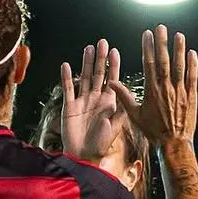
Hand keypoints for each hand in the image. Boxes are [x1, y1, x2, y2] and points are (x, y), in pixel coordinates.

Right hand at [59, 40, 126, 159]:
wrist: (84, 156)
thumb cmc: (101, 144)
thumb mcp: (116, 127)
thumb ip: (121, 111)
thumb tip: (130, 95)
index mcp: (109, 102)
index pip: (112, 79)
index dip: (113, 65)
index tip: (115, 51)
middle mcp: (96, 99)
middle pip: (98, 74)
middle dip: (100, 58)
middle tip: (102, 42)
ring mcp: (82, 101)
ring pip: (84, 78)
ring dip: (86, 63)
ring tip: (88, 48)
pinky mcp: (69, 106)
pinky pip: (68, 89)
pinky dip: (67, 77)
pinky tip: (67, 65)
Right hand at [110, 25, 197, 143]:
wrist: (173, 143)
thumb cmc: (153, 131)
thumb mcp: (135, 115)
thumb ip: (124, 97)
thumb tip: (112, 83)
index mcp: (151, 91)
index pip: (148, 64)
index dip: (147, 47)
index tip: (147, 34)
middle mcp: (165, 88)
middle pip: (163, 61)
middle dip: (162, 43)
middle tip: (162, 28)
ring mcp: (180, 91)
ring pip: (180, 66)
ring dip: (179, 49)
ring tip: (179, 35)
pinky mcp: (191, 96)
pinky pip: (193, 77)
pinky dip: (193, 65)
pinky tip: (192, 53)